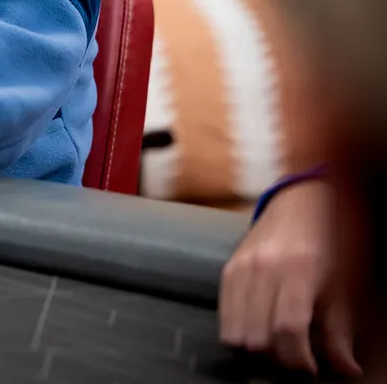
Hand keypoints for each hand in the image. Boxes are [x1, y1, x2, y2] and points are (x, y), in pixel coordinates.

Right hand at [220, 180, 359, 375]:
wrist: (301, 202)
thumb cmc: (329, 243)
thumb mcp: (343, 285)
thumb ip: (339, 331)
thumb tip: (346, 370)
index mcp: (298, 271)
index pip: (288, 329)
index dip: (298, 360)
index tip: (311, 369)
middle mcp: (263, 268)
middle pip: (257, 337)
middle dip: (276, 360)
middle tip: (294, 360)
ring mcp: (240, 268)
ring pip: (234, 332)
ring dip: (255, 351)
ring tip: (276, 349)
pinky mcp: (227, 270)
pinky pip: (223, 316)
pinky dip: (239, 333)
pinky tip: (259, 331)